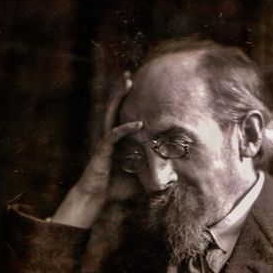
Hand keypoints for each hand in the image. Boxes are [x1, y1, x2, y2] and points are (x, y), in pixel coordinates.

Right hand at [52, 72, 142, 227]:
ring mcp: (105, 142)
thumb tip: (175, 177)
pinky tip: (138, 123)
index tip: (140, 87)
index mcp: (118, 140)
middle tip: (129, 74)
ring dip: (119, 98)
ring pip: (111, 114)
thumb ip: (154, 173)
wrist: (98, 198)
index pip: (123, 116)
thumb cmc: (117, 188)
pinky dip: (126, 128)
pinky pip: (114, 135)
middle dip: (121, 91)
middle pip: (115, 108)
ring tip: (127, 82)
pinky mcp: (102, 150)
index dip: (129, 101)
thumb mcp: (141, 178)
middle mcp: (110, 137)